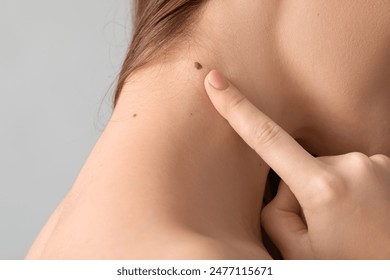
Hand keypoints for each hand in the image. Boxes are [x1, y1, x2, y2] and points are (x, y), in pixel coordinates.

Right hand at [204, 69, 389, 258]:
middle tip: (323, 230)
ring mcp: (376, 163)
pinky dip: (347, 189)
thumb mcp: (299, 252)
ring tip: (346, 225)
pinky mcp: (389, 165)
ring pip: (325, 169)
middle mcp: (352, 165)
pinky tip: (361, 215)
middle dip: (299, 193)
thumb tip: (284, 189)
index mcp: (324, 188)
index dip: (237, 108)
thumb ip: (276, 213)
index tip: (216, 80)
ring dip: (325, 192)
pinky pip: (349, 170)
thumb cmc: (354, 268)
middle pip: (300, 167)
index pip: (267, 138)